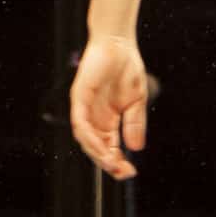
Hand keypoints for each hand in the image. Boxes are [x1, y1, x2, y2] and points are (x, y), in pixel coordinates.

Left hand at [70, 35, 151, 180]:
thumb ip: (135, 124)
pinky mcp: (79, 97)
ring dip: (98, 154)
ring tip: (112, 164)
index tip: (130, 172)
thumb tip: (136, 148)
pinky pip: (80, 123)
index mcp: (107, 120)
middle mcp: (94, 117)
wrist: (119, 43)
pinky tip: (100, 146)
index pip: (109, 147)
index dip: (117, 162)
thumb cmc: (126, 68)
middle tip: (122, 173)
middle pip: (96, 147)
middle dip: (108, 163)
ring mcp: (85, 108)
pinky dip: (89, 137)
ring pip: (86, 139)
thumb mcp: (136, 101)